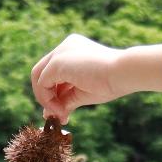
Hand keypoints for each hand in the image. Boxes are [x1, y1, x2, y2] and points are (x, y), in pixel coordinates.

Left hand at [30, 34, 161, 121]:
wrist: (124, 73)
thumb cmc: (111, 82)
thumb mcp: (84, 93)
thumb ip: (66, 100)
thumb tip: (50, 115)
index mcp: (73, 49)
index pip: (54, 72)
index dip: (54, 94)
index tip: (63, 112)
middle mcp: (64, 46)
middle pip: (42, 73)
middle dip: (46, 97)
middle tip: (57, 115)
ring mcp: (60, 52)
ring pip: (38, 77)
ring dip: (45, 100)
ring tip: (61, 115)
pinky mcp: (57, 62)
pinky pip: (42, 83)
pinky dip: (47, 100)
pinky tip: (61, 111)